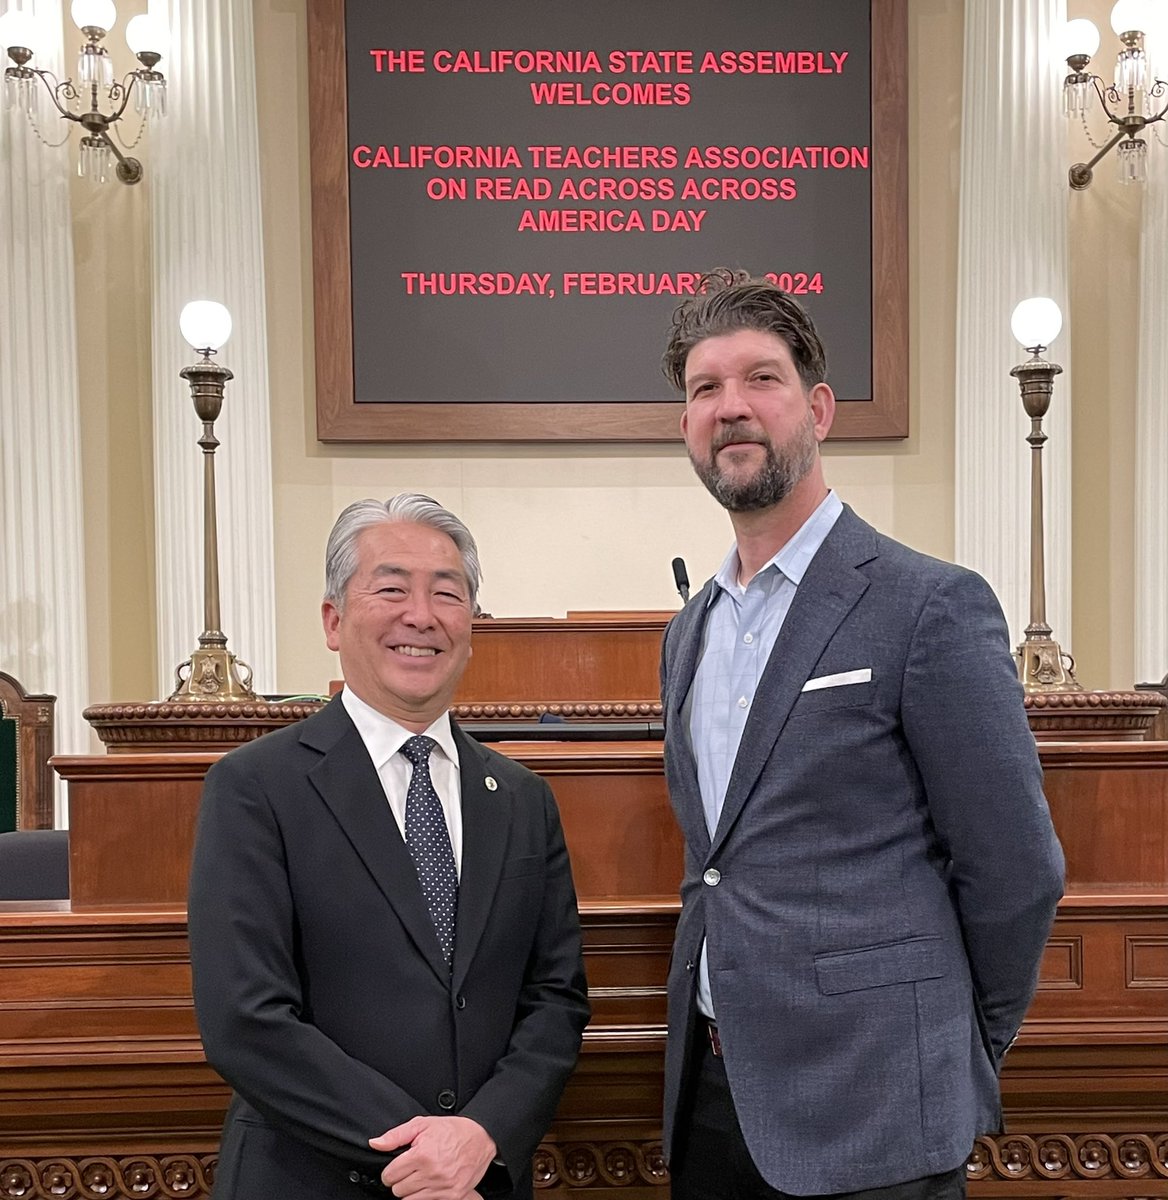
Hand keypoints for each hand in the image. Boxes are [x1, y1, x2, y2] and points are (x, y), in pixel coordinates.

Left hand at [370, 1116, 495, 1199]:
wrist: (482, 1137)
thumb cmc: (452, 1130)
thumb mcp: (423, 1125)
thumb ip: (396, 1136)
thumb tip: (375, 1144)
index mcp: (422, 1154)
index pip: (390, 1175)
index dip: (391, 1170)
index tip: (397, 1166)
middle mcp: (432, 1173)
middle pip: (398, 1190)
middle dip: (401, 1179)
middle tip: (412, 1169)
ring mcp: (443, 1187)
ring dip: (412, 1189)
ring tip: (422, 1176)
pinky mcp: (452, 1196)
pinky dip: (425, 1195)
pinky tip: (431, 1183)